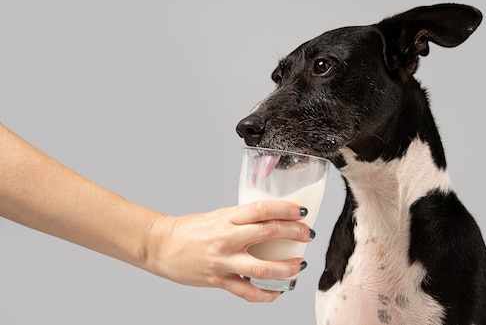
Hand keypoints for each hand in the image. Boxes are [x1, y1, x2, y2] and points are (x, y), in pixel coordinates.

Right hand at [145, 200, 312, 301]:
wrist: (160, 245)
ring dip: (287, 267)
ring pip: (263, 268)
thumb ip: (241, 219)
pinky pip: (247, 292)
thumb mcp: (218, 215)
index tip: (301, 211)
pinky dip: (266, 294)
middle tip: (308, 234)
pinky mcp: (218, 280)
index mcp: (227, 217)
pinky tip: (277, 292)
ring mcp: (223, 261)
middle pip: (268, 233)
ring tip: (300, 265)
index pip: (262, 209)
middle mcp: (227, 237)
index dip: (286, 209)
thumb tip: (270, 219)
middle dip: (294, 233)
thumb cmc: (190, 229)